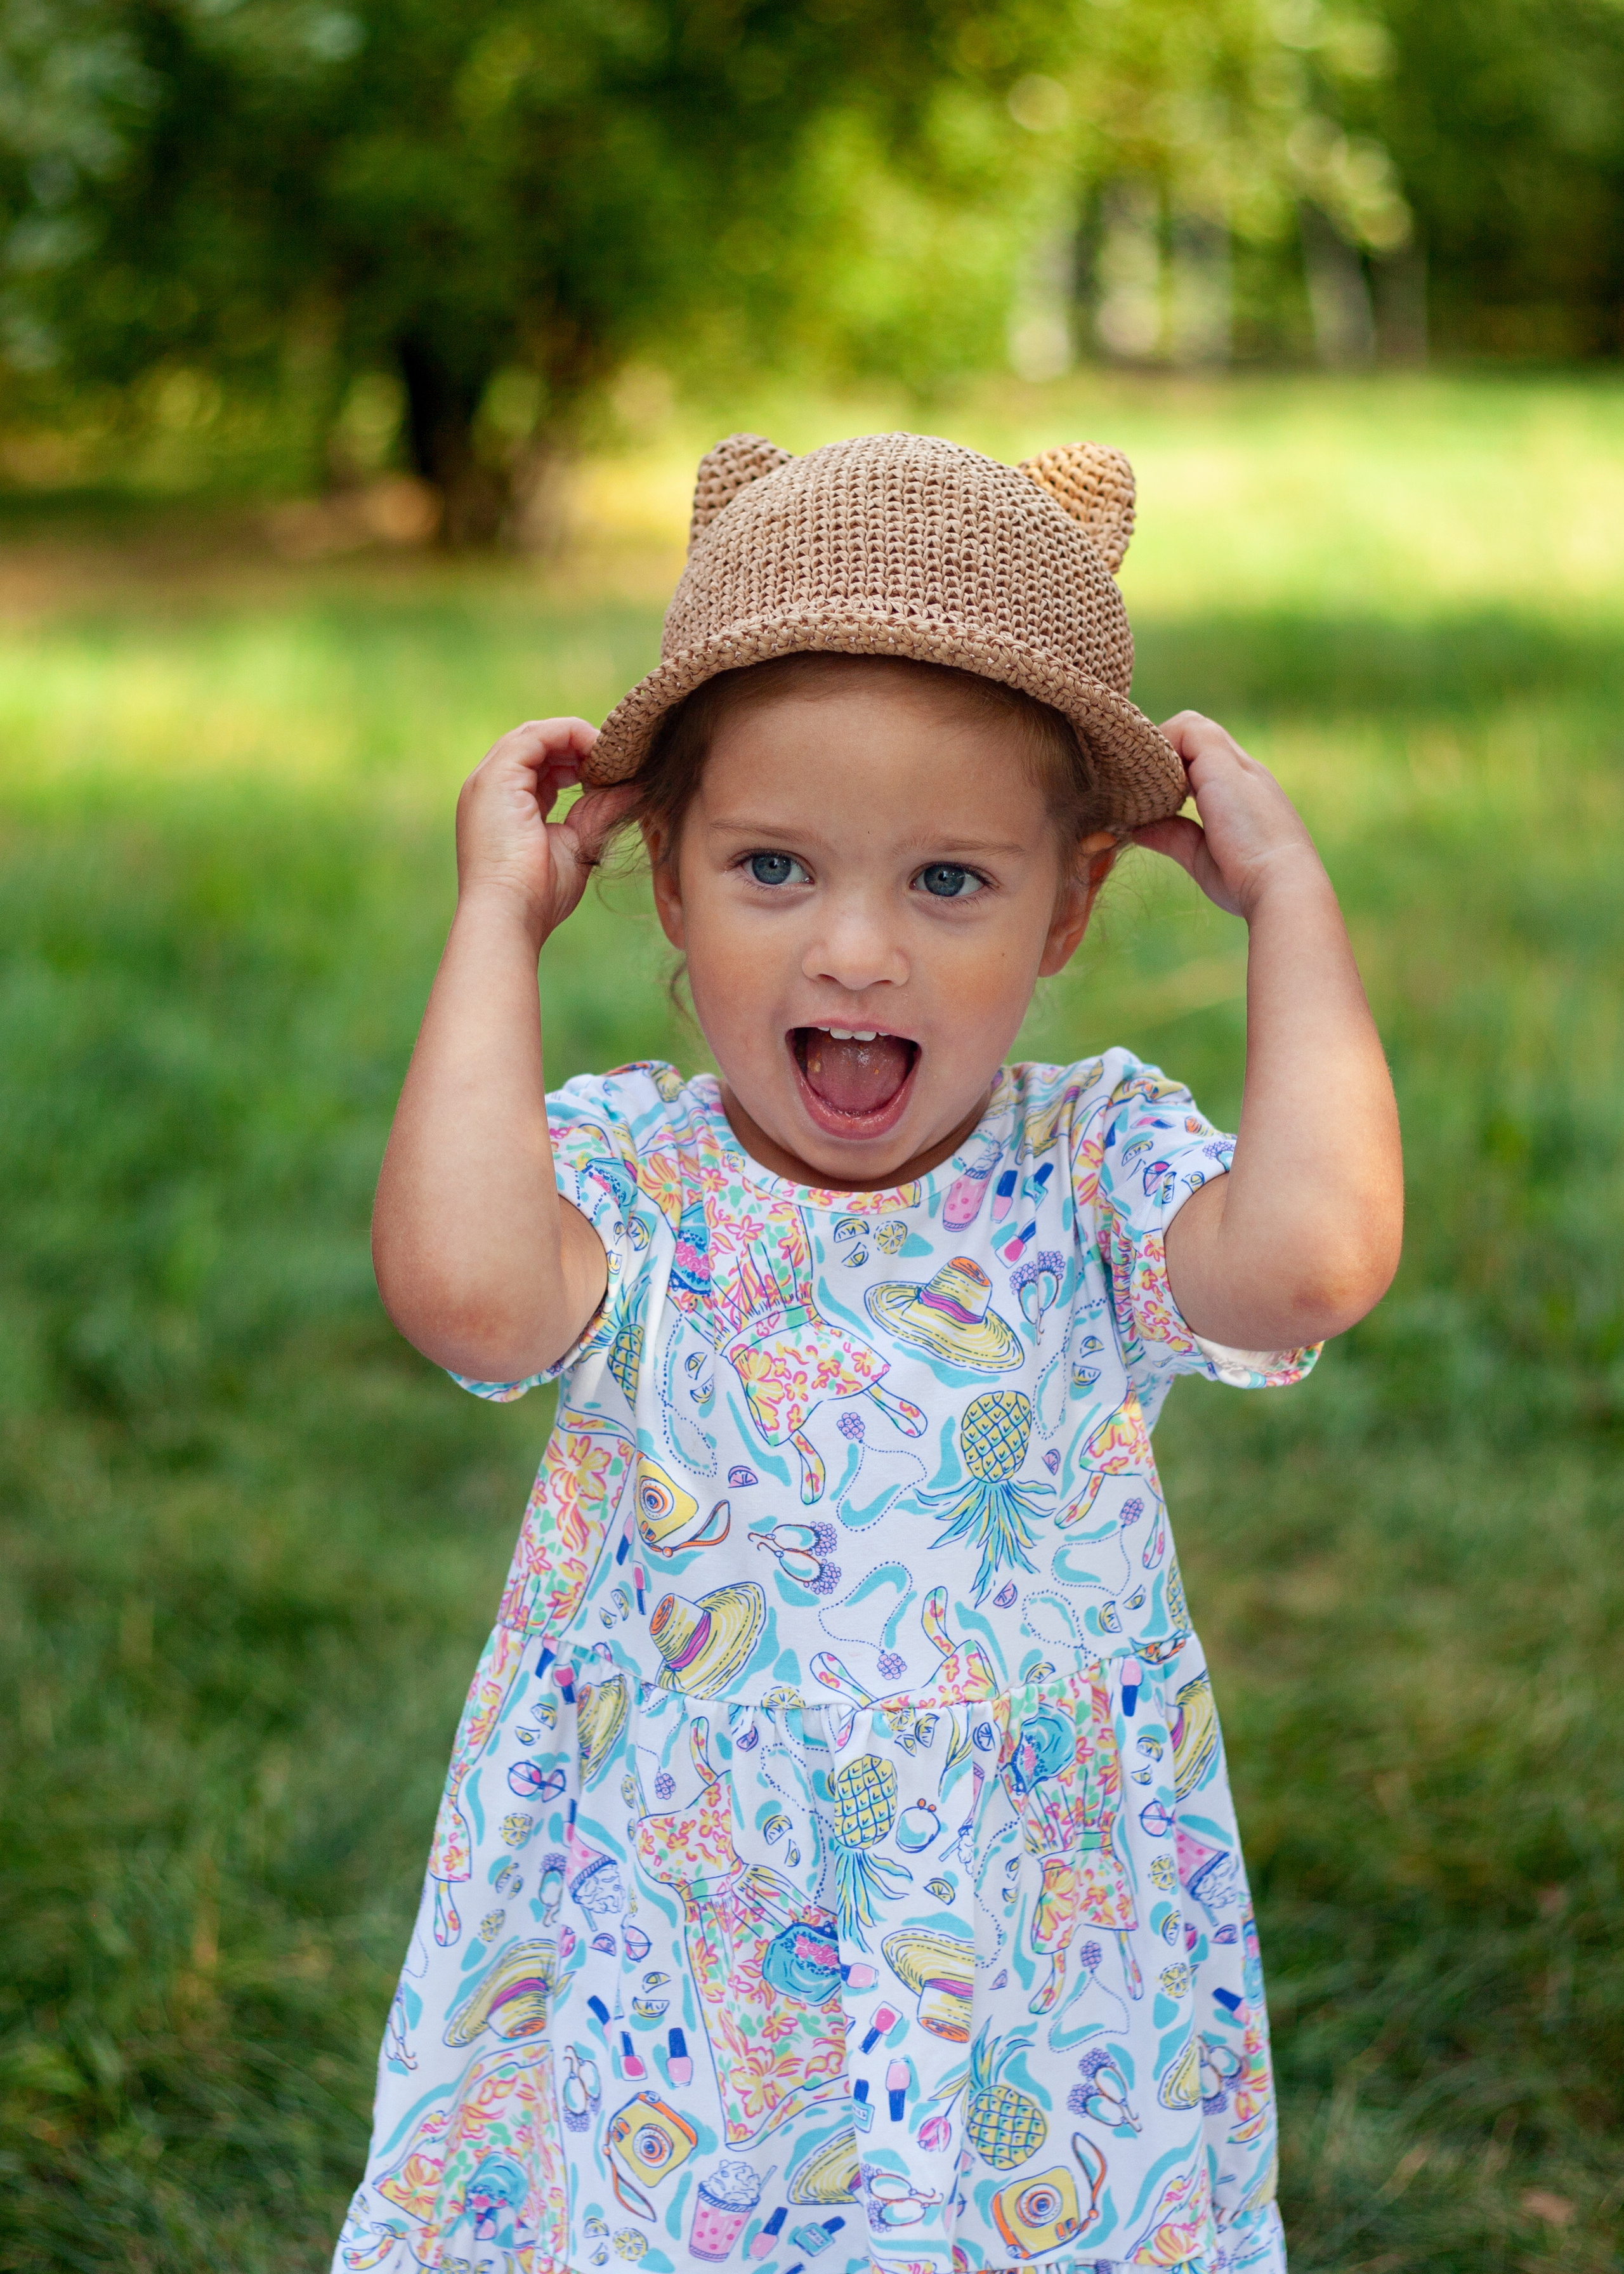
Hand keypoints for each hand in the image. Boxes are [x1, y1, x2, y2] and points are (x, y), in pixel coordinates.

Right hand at [455, 718, 639, 941]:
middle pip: (534, 745)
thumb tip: (633, 790)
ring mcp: (488, 781)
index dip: (574, 761)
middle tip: (612, 757)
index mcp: (503, 807)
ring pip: (533, 735)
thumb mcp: (576, 845)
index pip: (538, 767)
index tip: (607, 772)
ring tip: (607, 753)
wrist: (509, 915)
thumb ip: (598, 813)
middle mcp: (490, 789)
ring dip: (573, 737)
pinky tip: (595, 750)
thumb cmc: (538, 896)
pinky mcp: (496, 777)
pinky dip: (567, 734)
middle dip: (574, 744)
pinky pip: (534, 737)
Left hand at [1132, 711, 1324, 921]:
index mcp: (1244, 790)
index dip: (1175, 768)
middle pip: (1198, 734)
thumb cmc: (1248, 881)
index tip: (1154, 799)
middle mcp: (1243, 770)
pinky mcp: (1223, 765)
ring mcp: (1236, 764)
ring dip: (1162, 750)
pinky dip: (1163, 747)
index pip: (1205, 756)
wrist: (1282, 885)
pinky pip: (1187, 730)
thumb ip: (1174, 837)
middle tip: (1142, 790)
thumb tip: (1139, 831)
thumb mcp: (1202, 858)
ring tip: (1148, 788)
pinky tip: (1154, 783)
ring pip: (1191, 725)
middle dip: (1164, 755)